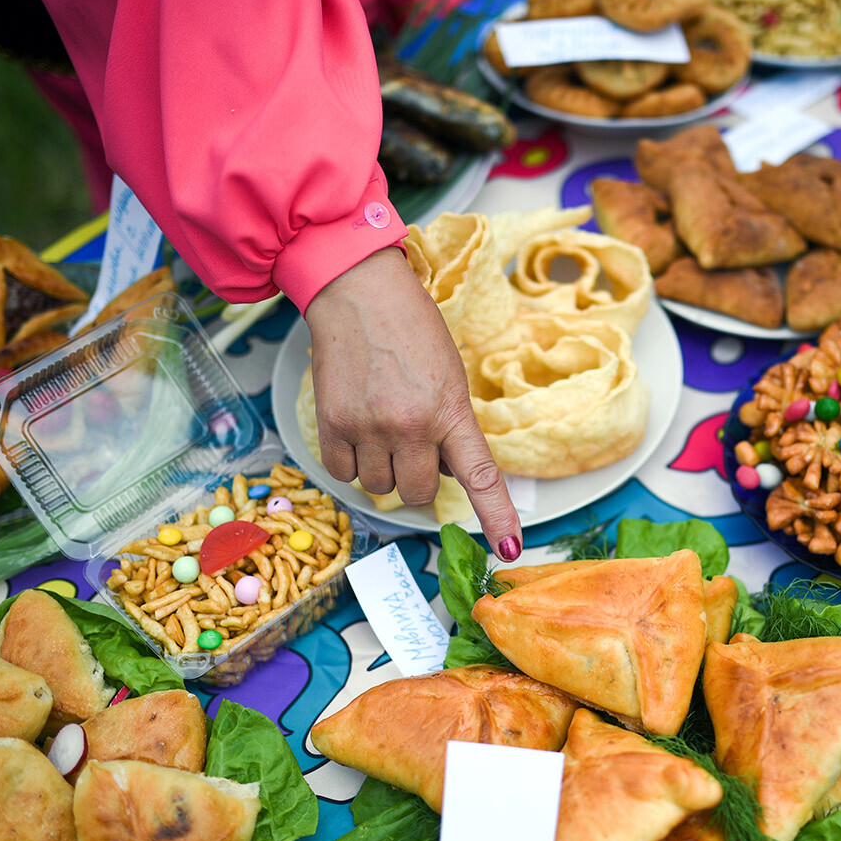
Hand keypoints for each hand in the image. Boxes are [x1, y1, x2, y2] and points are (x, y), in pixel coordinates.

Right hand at [303, 247, 522, 559]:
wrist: (358, 292)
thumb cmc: (411, 328)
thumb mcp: (449, 376)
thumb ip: (450, 426)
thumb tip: (442, 472)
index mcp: (450, 410)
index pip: (479, 476)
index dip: (496, 516)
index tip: (509, 548)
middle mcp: (411, 425)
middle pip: (418, 493)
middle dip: (419, 478)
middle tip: (414, 441)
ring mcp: (368, 427)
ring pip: (379, 487)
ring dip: (383, 468)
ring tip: (382, 424)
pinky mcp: (331, 424)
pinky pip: (343, 473)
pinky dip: (352, 462)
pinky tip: (358, 428)